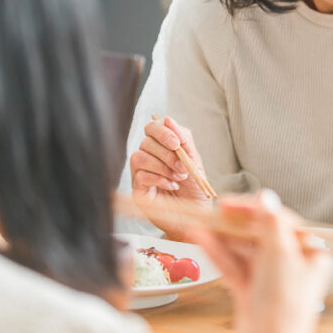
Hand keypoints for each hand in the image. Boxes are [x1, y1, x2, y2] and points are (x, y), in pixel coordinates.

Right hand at [129, 116, 210, 236]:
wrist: (195, 214)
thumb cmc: (195, 188)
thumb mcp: (194, 160)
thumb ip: (184, 139)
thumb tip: (168, 119)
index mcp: (162, 147)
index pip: (153, 127)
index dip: (163, 131)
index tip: (177, 143)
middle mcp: (149, 157)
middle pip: (147, 141)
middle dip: (168, 154)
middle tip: (183, 167)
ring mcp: (141, 172)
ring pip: (140, 156)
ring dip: (164, 167)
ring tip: (179, 177)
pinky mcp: (137, 188)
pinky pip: (141, 175)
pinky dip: (159, 179)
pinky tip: (170, 185)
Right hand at [190, 191, 331, 332]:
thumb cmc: (284, 307)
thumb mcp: (279, 255)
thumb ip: (270, 224)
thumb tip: (266, 197)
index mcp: (310, 254)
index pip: (282, 221)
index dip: (256, 209)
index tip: (230, 203)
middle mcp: (294, 265)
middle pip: (261, 235)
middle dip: (236, 223)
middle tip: (213, 210)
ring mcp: (271, 281)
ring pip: (244, 250)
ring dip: (223, 237)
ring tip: (199, 223)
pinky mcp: (252, 295)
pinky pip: (235, 267)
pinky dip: (219, 254)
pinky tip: (201, 240)